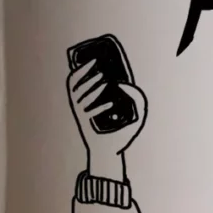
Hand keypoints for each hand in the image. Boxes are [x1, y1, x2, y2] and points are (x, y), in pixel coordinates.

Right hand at [67, 46, 146, 172]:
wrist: (110, 153)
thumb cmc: (120, 134)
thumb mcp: (135, 114)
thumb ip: (138, 98)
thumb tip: (130, 85)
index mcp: (88, 101)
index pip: (77, 80)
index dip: (81, 69)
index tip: (93, 59)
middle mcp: (81, 107)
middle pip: (74, 86)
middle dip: (85, 73)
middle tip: (96, 64)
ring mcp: (81, 116)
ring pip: (79, 97)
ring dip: (90, 87)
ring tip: (103, 81)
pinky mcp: (83, 126)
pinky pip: (86, 113)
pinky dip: (98, 107)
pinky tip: (110, 105)